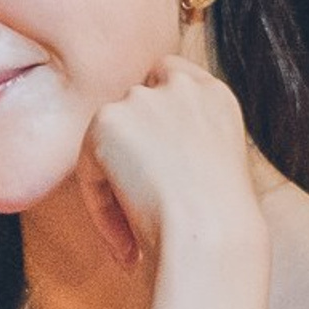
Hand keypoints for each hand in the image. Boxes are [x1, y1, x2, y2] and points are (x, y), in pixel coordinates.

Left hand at [78, 56, 263, 272]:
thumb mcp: (213, 167)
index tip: (148, 147)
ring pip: (108, 140)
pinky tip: (126, 236)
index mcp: (214, 96)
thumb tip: (140, 154)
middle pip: (132, 104)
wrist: (210, 233)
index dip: (152, 104)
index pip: (170, 73)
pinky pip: (88, 167)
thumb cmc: (221, 223)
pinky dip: (100, 203)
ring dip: (114, 179)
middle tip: (142, 201)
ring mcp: (142, 99)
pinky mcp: (107, 120)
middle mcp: (181, 88)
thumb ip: (180, 141)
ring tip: (139, 229)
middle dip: (128, 147)